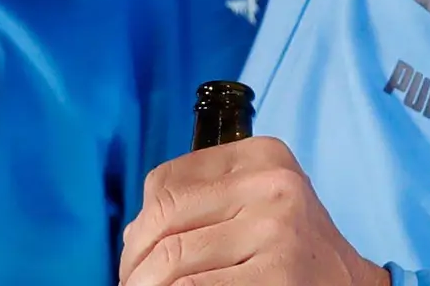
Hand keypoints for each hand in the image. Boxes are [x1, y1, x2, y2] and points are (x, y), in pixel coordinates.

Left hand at [119, 136, 386, 285]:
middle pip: (164, 219)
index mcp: (263, 156)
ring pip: (171, 259)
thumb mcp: (260, 206)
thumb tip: (133, 237)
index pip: (167, 180)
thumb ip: (206, 205)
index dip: (137, 225)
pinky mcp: (276, 274)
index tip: (135, 258)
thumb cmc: (295, 253)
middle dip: (134, 262)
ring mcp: (276, 229)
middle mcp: (272, 185)